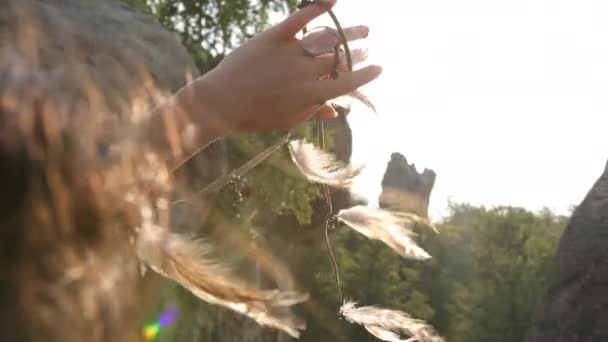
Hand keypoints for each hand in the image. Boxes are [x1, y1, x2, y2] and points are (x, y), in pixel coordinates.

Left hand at [194, 0, 381, 132]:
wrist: (221, 101)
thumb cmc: (255, 116)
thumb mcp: (287, 120)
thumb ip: (312, 112)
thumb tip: (334, 111)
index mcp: (310, 94)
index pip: (346, 83)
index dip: (365, 75)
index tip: (379, 68)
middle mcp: (304, 72)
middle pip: (339, 59)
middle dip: (358, 53)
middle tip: (367, 48)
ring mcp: (290, 52)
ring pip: (326, 39)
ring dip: (349, 33)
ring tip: (364, 30)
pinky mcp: (273, 37)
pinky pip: (299, 19)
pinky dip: (317, 8)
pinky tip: (334, 1)